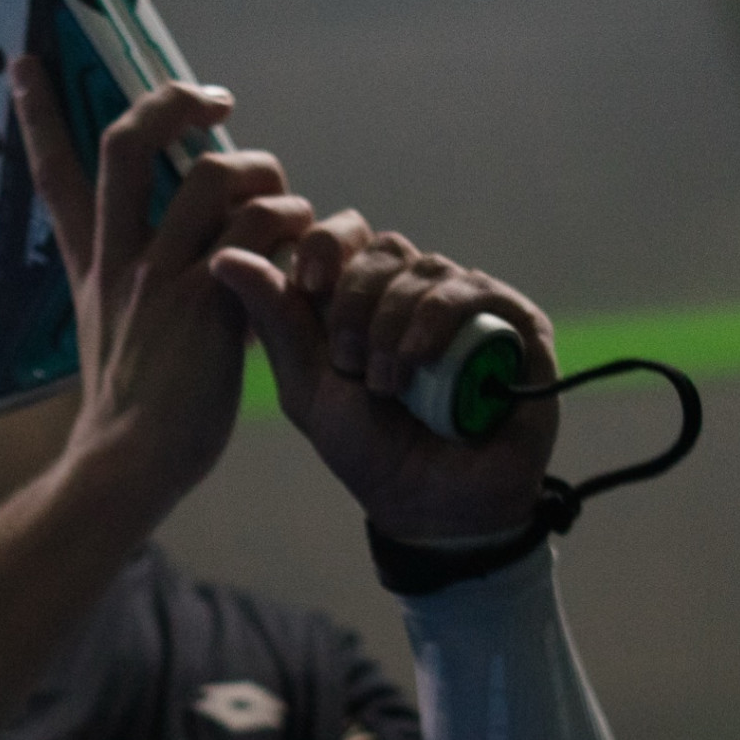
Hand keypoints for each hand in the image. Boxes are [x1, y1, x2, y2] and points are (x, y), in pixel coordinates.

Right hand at [9, 59, 312, 521]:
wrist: (128, 466)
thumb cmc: (136, 416)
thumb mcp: (116, 338)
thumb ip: (148, 286)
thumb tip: (210, 248)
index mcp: (94, 266)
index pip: (56, 177)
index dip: (37, 116)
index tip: (25, 63)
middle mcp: (120, 259)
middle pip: (127, 143)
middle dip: (173, 101)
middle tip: (216, 102)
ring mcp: (159, 277)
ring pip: (213, 175)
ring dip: (265, 174)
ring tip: (287, 205)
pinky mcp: (206, 301)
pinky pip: (258, 231)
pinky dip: (291, 228)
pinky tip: (304, 256)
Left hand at [210, 212, 558, 540]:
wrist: (428, 505)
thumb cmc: (368, 450)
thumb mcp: (307, 386)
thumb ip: (273, 319)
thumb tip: (223, 255)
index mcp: (364, 299)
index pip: (344, 235)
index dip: (323, 245)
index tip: (306, 283)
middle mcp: (416, 292)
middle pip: (382, 247)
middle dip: (355, 300)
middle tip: (348, 362)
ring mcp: (468, 304)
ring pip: (424, 268)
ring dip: (392, 323)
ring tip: (386, 383)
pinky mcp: (515, 322)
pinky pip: (472, 290)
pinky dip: (436, 320)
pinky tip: (418, 361)